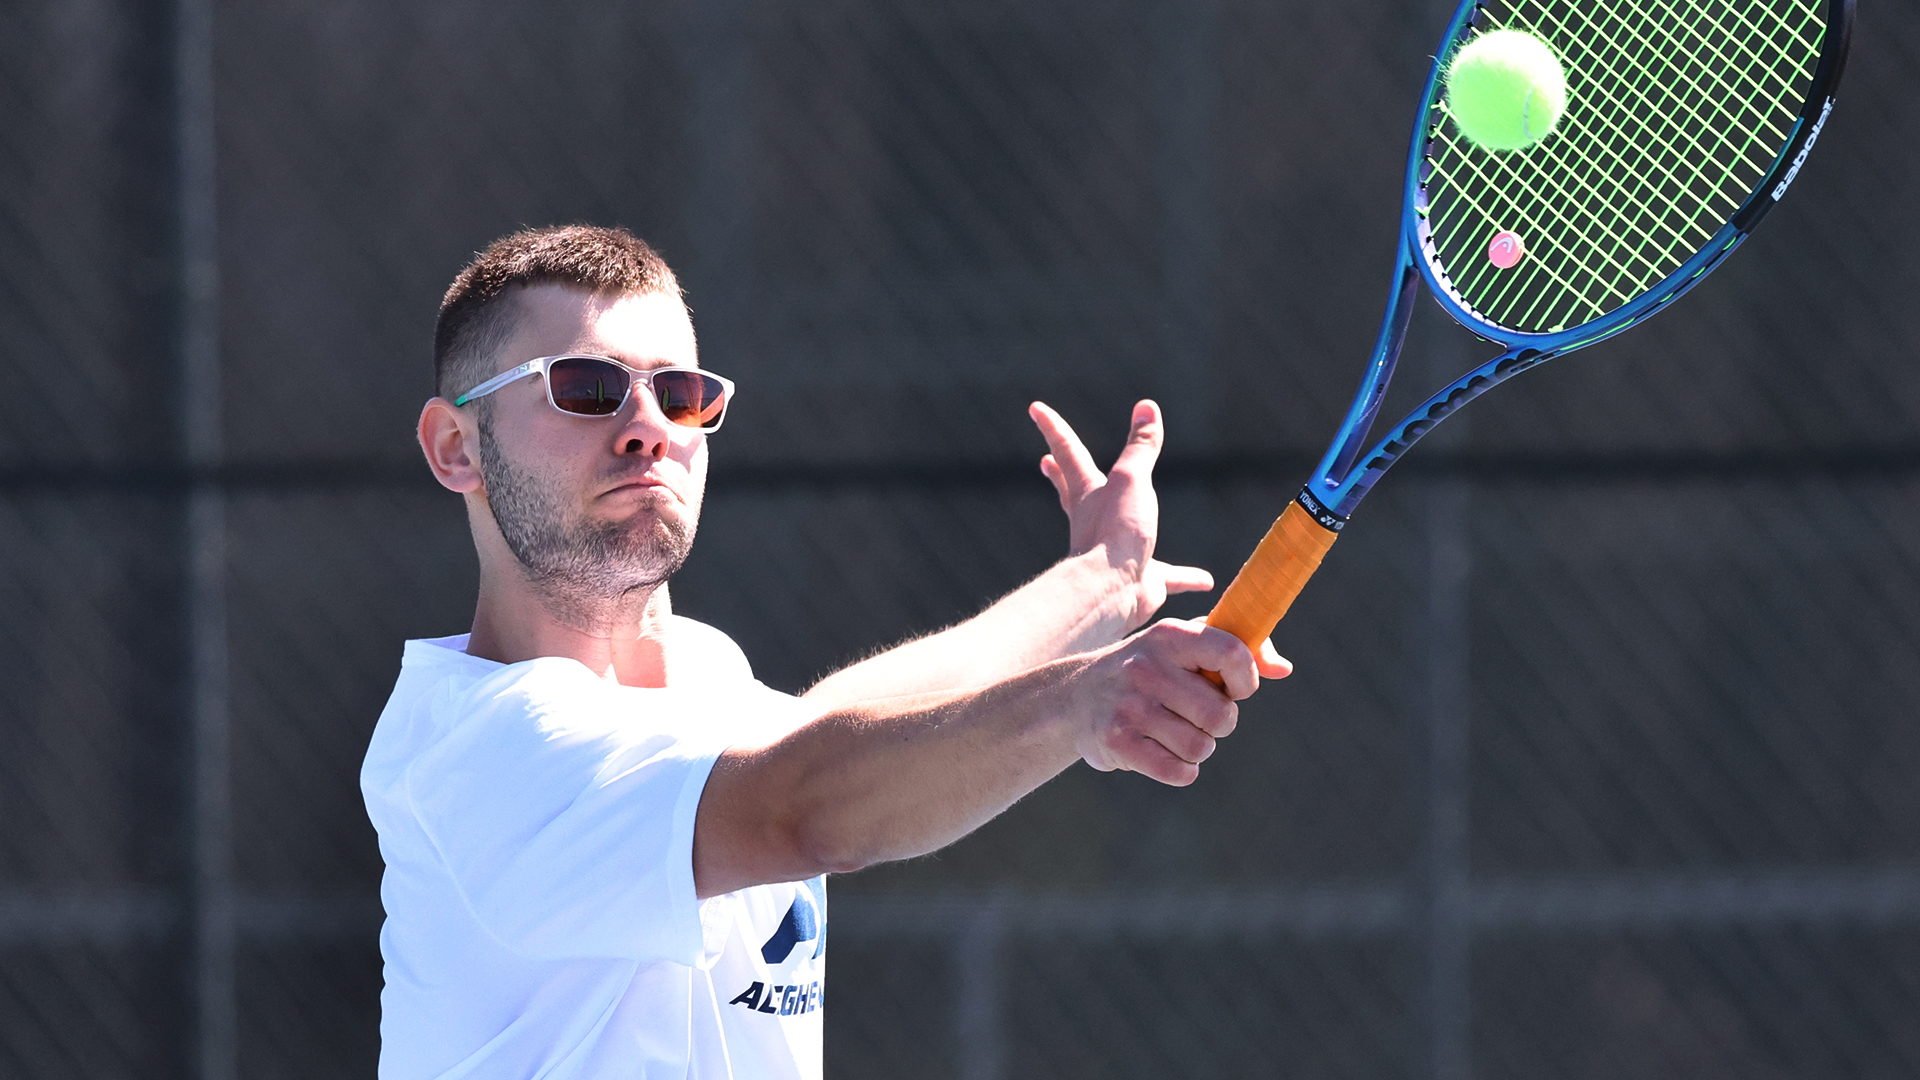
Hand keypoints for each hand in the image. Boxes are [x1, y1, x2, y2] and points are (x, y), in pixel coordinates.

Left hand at [1029, 399, 1212, 629]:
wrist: (1114, 592)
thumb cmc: (1116, 532)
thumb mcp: (1131, 480)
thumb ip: (1141, 447)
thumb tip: (1147, 406)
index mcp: (1089, 494)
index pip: (1068, 451)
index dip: (1053, 428)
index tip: (1035, 409)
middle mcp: (1096, 521)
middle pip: (1074, 491)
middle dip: (1062, 475)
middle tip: (1047, 462)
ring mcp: (1117, 553)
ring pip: (1121, 536)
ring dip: (1130, 527)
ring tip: (1142, 525)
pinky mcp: (1143, 581)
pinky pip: (1169, 577)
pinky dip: (1186, 577)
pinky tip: (1204, 581)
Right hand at [1071, 619, 1291, 785]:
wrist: (1074, 697)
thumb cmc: (1149, 670)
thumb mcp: (1183, 648)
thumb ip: (1238, 650)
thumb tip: (1284, 668)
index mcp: (1169, 636)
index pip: (1231, 653)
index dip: (1246, 678)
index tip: (1236, 688)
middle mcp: (1147, 667)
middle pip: (1221, 714)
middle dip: (1220, 723)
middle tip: (1199, 717)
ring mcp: (1129, 706)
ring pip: (1201, 747)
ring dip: (1198, 747)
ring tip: (1175, 732)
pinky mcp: (1117, 742)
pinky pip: (1179, 772)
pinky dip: (1182, 770)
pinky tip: (1164, 754)